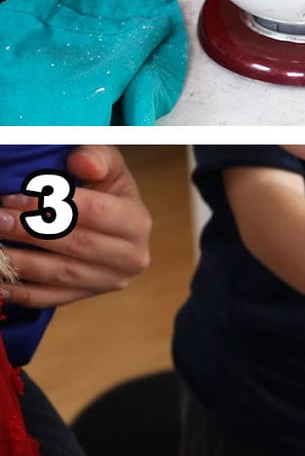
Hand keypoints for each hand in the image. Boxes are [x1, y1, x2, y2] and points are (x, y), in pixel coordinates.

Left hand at [0, 146, 151, 306]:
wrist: (111, 220)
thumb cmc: (103, 187)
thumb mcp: (108, 164)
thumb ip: (97, 156)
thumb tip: (82, 163)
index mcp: (137, 222)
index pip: (96, 213)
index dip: (55, 205)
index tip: (15, 197)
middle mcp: (130, 257)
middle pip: (76, 245)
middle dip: (30, 232)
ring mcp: (109, 281)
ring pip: (60, 273)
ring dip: (21, 261)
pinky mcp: (86, 296)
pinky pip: (49, 298)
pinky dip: (20, 292)